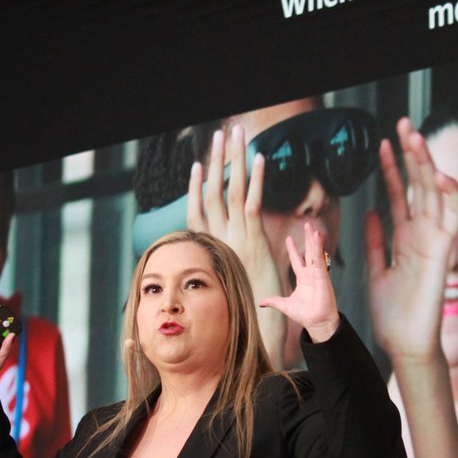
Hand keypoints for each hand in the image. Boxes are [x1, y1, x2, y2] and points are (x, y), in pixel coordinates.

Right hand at [187, 125, 286, 364]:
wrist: (254, 324)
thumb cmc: (242, 306)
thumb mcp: (227, 282)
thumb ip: (220, 267)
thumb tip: (216, 264)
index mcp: (211, 244)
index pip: (198, 209)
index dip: (197, 185)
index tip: (199, 165)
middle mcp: (220, 236)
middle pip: (214, 189)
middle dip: (218, 158)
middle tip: (218, 133)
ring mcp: (236, 234)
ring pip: (232, 189)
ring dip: (234, 158)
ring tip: (234, 132)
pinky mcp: (255, 237)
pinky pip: (254, 201)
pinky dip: (258, 179)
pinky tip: (260, 158)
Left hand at [260, 222, 339, 341]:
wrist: (316, 323)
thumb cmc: (305, 315)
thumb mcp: (285, 305)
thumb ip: (274, 301)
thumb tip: (261, 302)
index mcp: (303, 280)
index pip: (297, 260)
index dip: (293, 250)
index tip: (289, 239)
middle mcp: (311, 274)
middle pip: (309, 252)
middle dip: (307, 239)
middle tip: (307, 224)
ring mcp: (318, 274)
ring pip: (315, 252)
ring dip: (314, 239)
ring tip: (312, 227)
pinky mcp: (323, 275)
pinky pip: (320, 259)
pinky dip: (319, 247)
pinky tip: (318, 237)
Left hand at [365, 118, 457, 362]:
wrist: (405, 345)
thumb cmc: (392, 316)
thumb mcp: (375, 271)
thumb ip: (374, 242)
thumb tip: (370, 212)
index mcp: (406, 239)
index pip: (401, 195)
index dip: (392, 169)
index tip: (381, 144)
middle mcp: (423, 236)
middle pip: (421, 185)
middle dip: (412, 155)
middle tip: (402, 124)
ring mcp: (436, 242)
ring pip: (437, 194)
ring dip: (429, 164)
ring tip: (415, 138)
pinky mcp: (445, 253)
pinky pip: (454, 218)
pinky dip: (450, 195)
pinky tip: (439, 175)